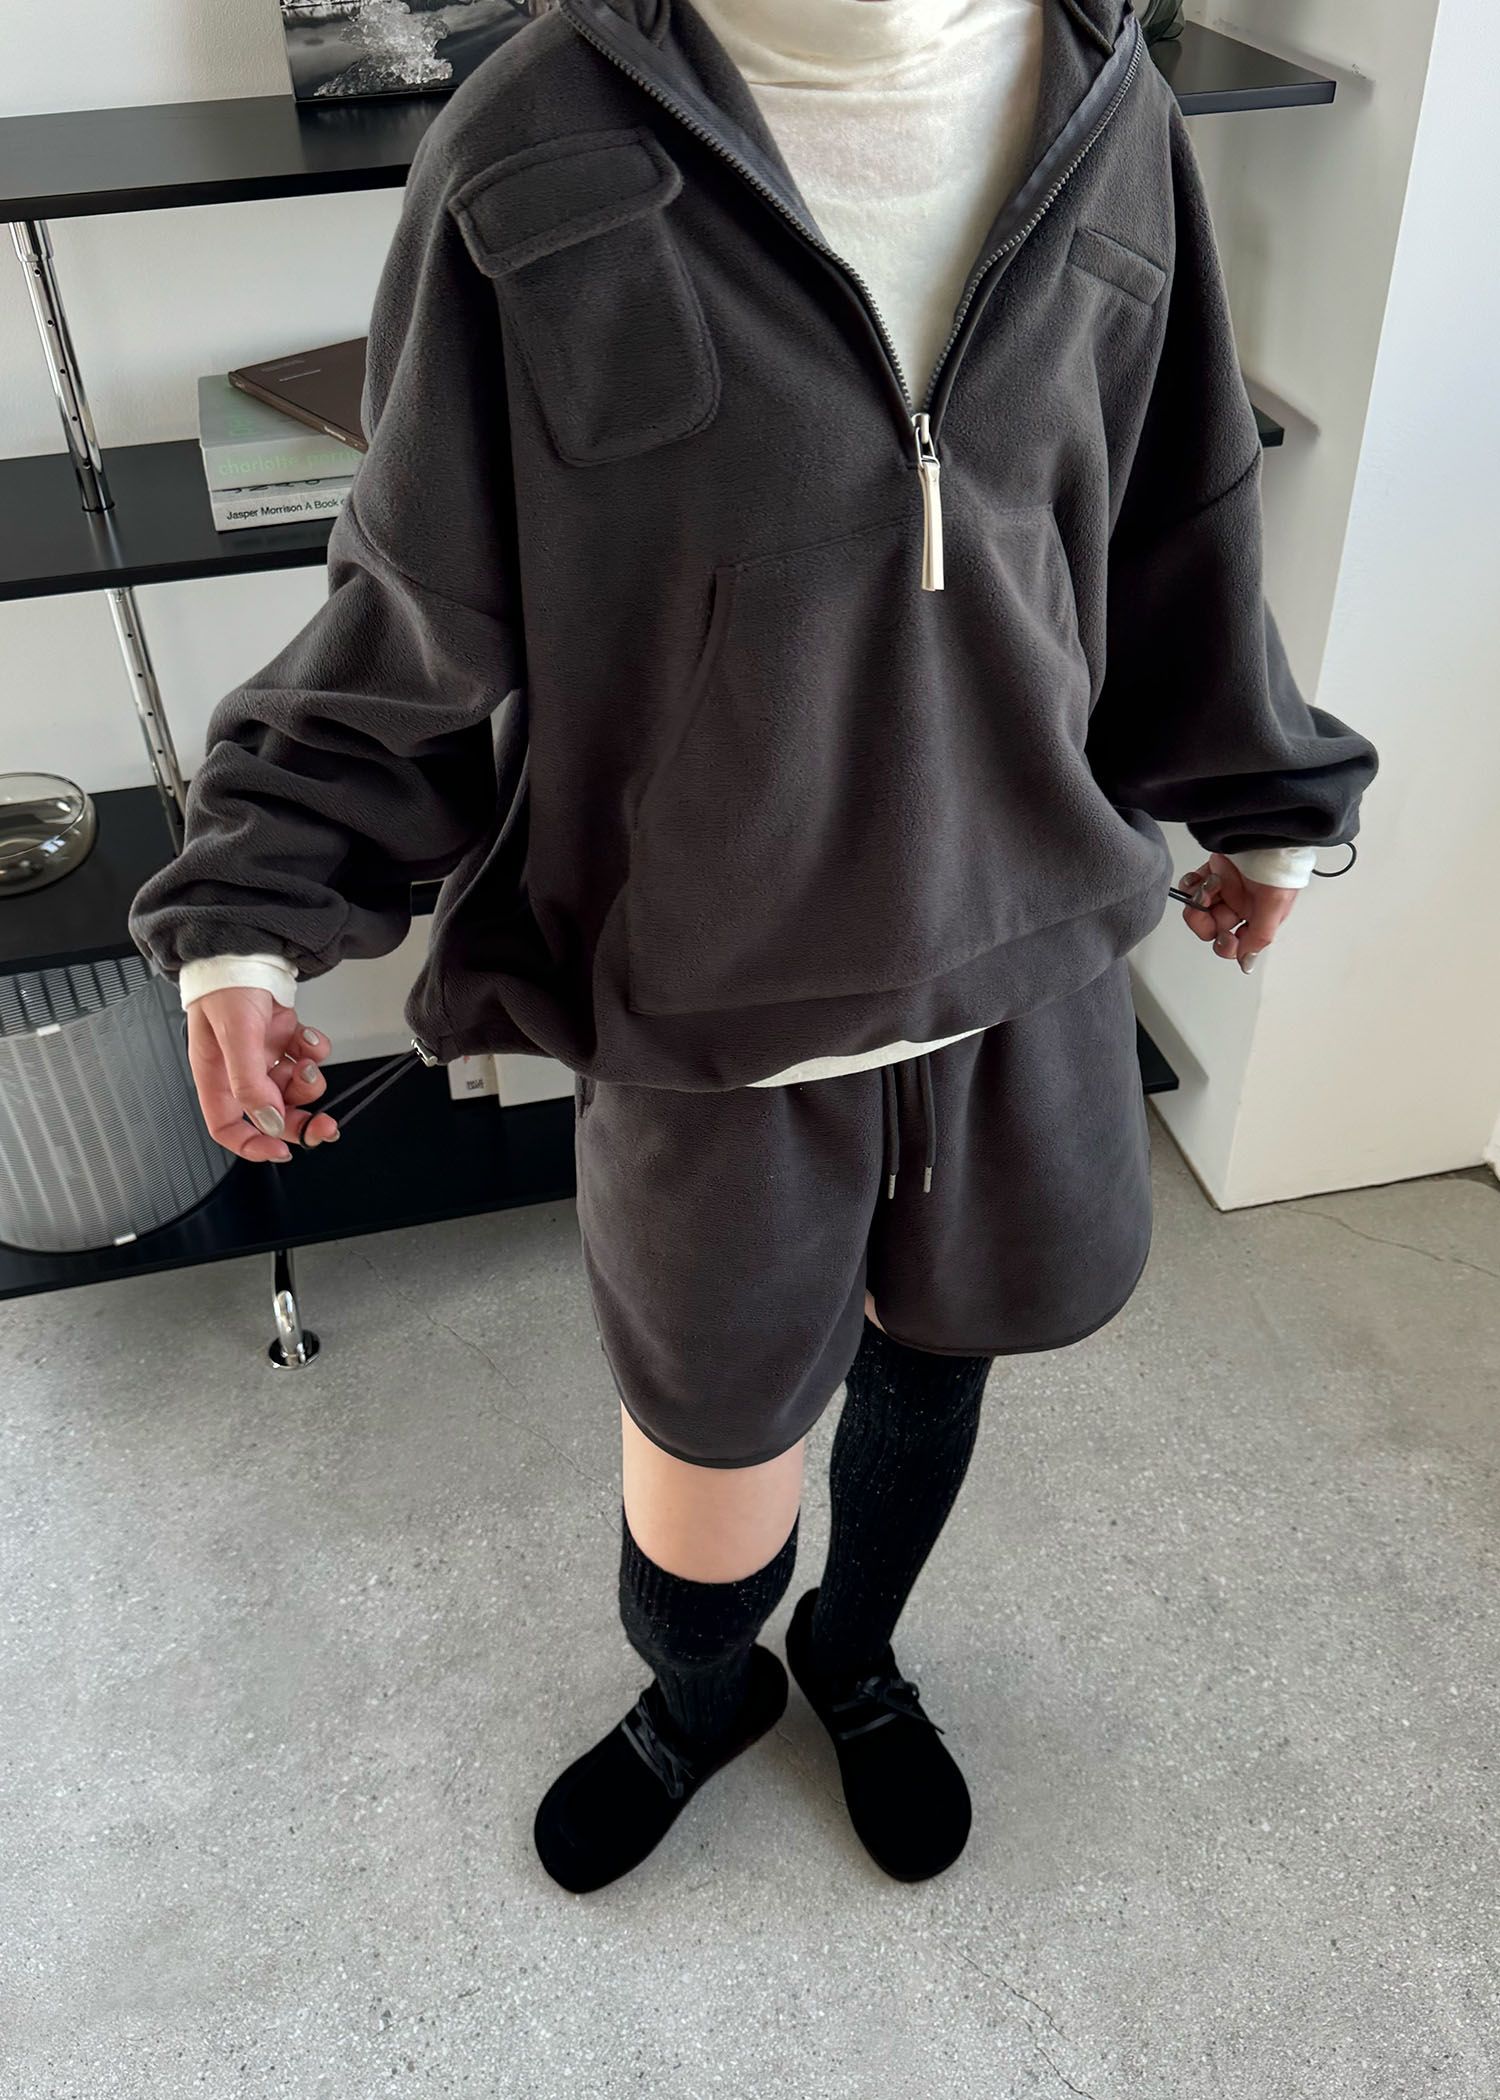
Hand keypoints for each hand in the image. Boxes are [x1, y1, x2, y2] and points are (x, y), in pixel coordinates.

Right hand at [186, 987, 338, 1160]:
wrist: (247, 944)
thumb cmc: (226, 983)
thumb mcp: (235, 1034)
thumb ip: (250, 1082)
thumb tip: (269, 1121)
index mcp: (216, 1075)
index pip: (227, 1126)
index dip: (253, 1144)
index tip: (282, 1150)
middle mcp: (238, 1068)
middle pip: (270, 1112)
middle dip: (298, 1120)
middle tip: (324, 1124)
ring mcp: (262, 1052)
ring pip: (292, 1087)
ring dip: (308, 1081)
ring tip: (310, 1063)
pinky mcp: (282, 1034)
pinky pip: (305, 1057)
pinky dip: (314, 1052)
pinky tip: (311, 1038)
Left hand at [1177, 851, 1298, 973]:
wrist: (1266, 828)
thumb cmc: (1279, 863)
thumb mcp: (1276, 905)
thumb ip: (1259, 936)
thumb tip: (1246, 962)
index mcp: (1259, 917)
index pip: (1236, 944)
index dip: (1226, 945)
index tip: (1225, 936)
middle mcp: (1242, 905)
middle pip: (1212, 927)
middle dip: (1204, 920)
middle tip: (1205, 907)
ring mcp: (1227, 887)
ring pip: (1200, 907)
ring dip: (1199, 898)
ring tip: (1210, 883)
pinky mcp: (1214, 869)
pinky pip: (1194, 884)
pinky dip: (1191, 883)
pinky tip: (1199, 877)